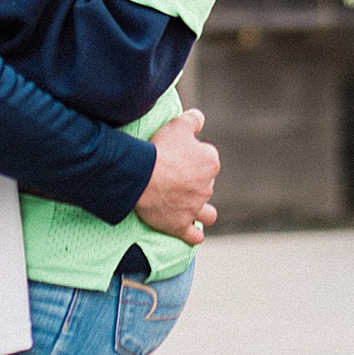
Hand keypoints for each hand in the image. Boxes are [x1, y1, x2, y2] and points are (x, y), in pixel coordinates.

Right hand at [136, 109, 218, 244]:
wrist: (143, 176)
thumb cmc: (160, 149)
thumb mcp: (178, 125)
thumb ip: (193, 120)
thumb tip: (199, 119)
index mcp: (210, 162)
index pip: (208, 159)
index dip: (194, 157)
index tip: (179, 157)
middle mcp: (207, 187)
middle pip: (206, 185)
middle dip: (196, 184)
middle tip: (176, 180)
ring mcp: (195, 208)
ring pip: (207, 214)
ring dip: (202, 212)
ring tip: (191, 209)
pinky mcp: (181, 225)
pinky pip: (194, 236)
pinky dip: (193, 235)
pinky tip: (189, 232)